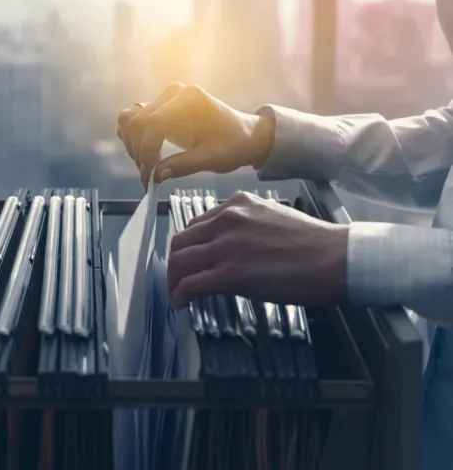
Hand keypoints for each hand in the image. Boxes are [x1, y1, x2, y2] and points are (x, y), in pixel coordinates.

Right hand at [116, 82, 274, 188]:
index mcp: (190, 99)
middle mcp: (174, 93)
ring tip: (148, 167)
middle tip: (149, 177)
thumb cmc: (233, 145)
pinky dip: (133, 139)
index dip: (147, 153)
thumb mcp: (212, 159)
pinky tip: (146, 156)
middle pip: (137, 122)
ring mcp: (165, 98)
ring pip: (130, 119)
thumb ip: (183, 166)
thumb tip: (156, 176)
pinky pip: (133, 119)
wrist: (244, 135)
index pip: (154, 124)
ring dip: (133, 146)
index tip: (149, 177)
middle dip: (138, 153)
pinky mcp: (159, 107)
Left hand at [167, 192, 348, 307]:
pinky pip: (191, 285)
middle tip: (178, 278)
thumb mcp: (272, 218)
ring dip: (174, 280)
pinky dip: (180, 295)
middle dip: (176, 262)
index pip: (197, 224)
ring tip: (177, 292)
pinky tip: (182, 303)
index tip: (191, 258)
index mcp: (237, 205)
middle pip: (182, 241)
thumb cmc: (313, 243)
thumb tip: (232, 245)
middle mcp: (227, 220)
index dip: (189, 245)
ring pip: (180, 261)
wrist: (335, 258)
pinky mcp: (231, 274)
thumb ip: (247, 225)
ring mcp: (227, 246)